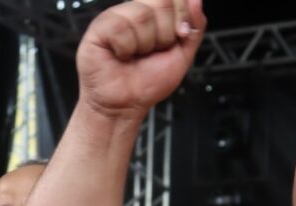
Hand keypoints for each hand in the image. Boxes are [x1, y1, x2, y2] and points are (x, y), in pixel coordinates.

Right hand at [76, 0, 205, 119]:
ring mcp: (117, 17)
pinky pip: (120, 27)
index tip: (180, 35)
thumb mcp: (182, 55)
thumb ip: (194, 27)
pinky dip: (125, 48)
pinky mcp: (99, 28)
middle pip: (161, 2)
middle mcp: (136, 12)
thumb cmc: (148, 83)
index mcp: (154, 15)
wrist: (126, 105)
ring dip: (145, 44)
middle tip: (153, 51)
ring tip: (135, 55)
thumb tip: (196, 1)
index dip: (181, 16)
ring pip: (142, 15)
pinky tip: (120, 55)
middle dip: (165, 34)